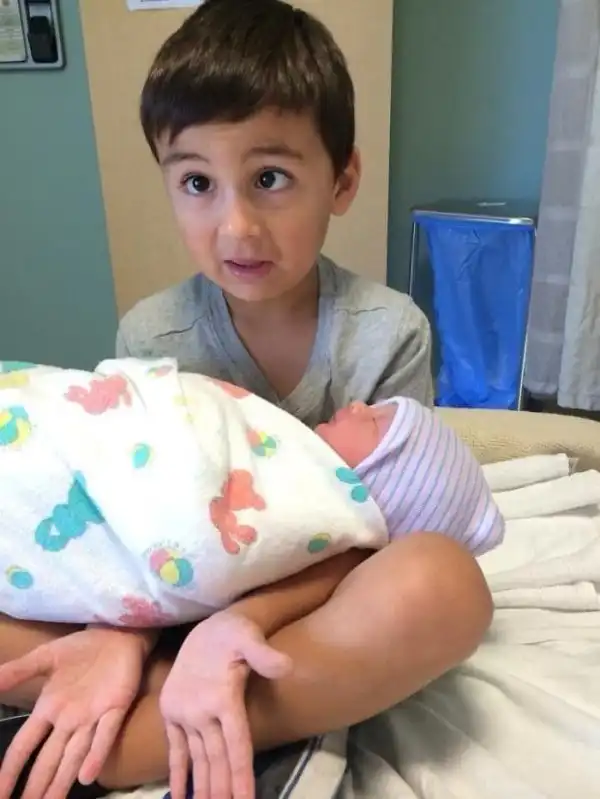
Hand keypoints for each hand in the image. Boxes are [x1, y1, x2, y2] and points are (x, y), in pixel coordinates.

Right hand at [0, 625, 150, 798]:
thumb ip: (18, 671)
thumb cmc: (83, 649)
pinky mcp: (116, 707)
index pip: (25, 745)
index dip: (11, 769)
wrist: (116, 632)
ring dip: (62, 782)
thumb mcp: (46, 657)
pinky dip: (96, 754)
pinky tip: (86, 776)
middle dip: (36, 786)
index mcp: (49, 709)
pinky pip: (105, 734)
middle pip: (49, 759)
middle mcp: (69, 720)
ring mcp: (92, 716)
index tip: (0, 794)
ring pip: (74, 755)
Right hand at [160, 610, 291, 798]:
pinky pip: (175, 748)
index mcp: (223, 697)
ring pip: (197, 758)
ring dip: (202, 787)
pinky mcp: (171, 713)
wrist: (204, 627)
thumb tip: (287, 666)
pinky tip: (178, 796)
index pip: (236, 746)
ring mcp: (184, 713)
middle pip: (217, 758)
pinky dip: (177, 772)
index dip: (242, 776)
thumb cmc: (233, 633)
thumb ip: (265, 654)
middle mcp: (202, 710)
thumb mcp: (250, 637)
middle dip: (223, 790)